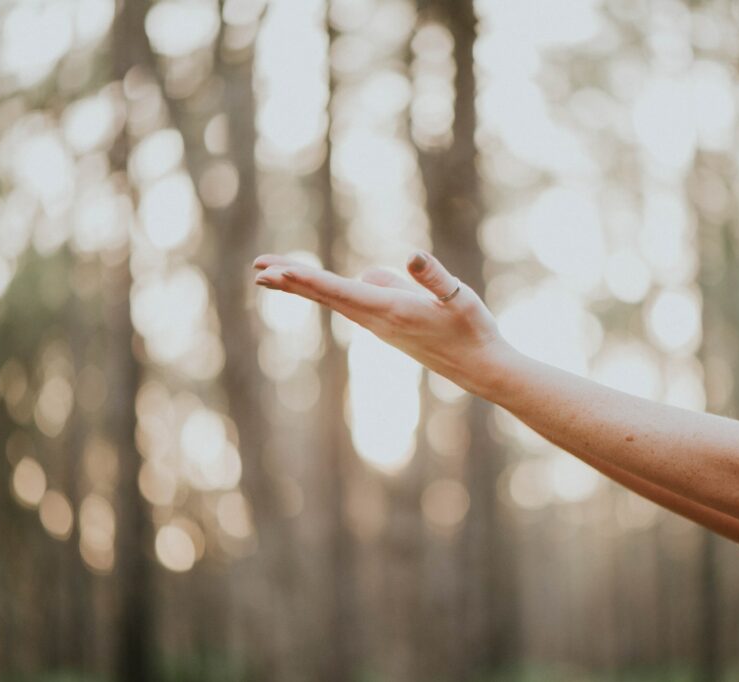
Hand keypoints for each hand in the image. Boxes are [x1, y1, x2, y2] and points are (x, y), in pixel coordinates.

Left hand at [252, 250, 513, 394]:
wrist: (482, 368)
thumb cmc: (474, 330)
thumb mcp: (459, 298)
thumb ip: (434, 278)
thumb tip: (411, 256)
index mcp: (391, 310)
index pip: (339, 291)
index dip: (306, 279)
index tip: (276, 272)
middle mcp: (378, 320)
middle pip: (326, 296)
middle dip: (291, 281)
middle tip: (257, 270)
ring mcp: (380, 326)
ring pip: (335, 299)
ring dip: (303, 286)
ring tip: (273, 274)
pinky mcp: (388, 326)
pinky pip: (349, 303)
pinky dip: (326, 292)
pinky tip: (321, 285)